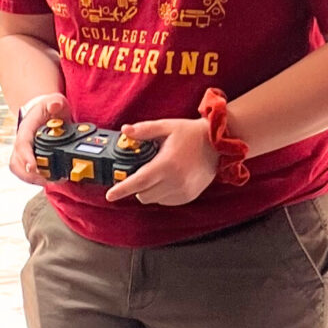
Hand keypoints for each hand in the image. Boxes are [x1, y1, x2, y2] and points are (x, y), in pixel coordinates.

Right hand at [9, 92, 61, 184]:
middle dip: (28, 174)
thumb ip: (56, 102)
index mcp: (27, 127)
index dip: (26, 156)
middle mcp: (22, 141)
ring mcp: (23, 151)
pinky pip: (24, 171)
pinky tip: (48, 180)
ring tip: (49, 182)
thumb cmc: (49, 107)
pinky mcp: (27, 157)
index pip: (22, 143)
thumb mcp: (56, 100)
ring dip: (30, 179)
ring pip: (18, 169)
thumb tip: (54, 106)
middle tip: (46, 181)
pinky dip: (33, 179)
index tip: (33, 167)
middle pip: (16, 161)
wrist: (44, 109)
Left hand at [104, 112, 220, 206]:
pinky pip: (165, 200)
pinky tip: (168, 178)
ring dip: (149, 190)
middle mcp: (174, 181)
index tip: (110, 195)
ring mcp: (182, 191)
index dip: (122, 189)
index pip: (138, 181)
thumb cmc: (191, 134)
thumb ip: (145, 130)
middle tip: (142, 171)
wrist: (217, 145)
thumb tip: (125, 130)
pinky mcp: (187, 196)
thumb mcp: (167, 126)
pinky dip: (161, 193)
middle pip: (143, 194)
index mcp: (166, 164)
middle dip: (136, 186)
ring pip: (153, 199)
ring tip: (158, 172)